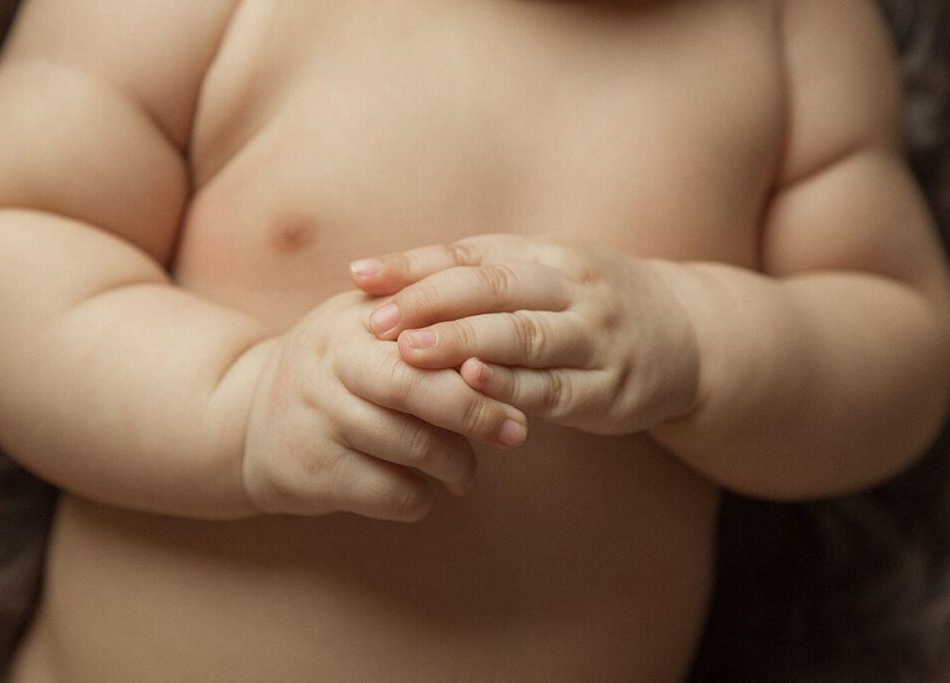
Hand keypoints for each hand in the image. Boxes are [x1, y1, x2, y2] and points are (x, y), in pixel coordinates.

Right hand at [242, 291, 528, 522]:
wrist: (247, 420)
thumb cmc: (336, 370)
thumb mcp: (363, 326)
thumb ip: (424, 318)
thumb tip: (504, 330)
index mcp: (352, 322)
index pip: (426, 331)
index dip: (476, 354)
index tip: (518, 373)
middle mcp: (329, 365)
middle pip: (416, 387)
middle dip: (476, 411)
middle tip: (515, 431)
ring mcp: (318, 420)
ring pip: (413, 447)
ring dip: (457, 465)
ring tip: (464, 470)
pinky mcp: (314, 473)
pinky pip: (393, 493)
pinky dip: (422, 497)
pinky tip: (422, 488)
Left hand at [349, 234, 699, 435]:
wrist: (687, 335)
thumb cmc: (591, 305)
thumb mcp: (546, 275)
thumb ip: (483, 277)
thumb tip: (391, 282)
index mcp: (546, 254)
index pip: (470, 255)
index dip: (413, 265)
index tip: (360, 276)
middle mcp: (571, 287)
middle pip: (492, 288)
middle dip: (429, 302)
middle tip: (375, 322)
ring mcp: (594, 335)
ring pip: (522, 334)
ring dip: (463, 342)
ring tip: (410, 351)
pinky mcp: (608, 386)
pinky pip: (554, 385)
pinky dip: (512, 385)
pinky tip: (474, 385)